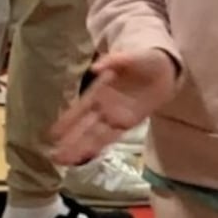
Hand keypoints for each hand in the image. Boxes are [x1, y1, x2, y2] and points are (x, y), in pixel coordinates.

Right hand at [53, 49, 179, 164]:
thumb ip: (114, 61)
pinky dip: (99, 145)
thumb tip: (96, 67)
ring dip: (80, 147)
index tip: (52, 133)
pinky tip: (86, 155)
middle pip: (84, 126)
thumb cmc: (144, 59)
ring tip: (63, 160)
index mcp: (100, 89)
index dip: (67, 120)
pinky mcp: (129, 123)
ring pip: (94, 135)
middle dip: (70, 140)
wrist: (166, 69)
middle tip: (53, 155)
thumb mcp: (130, 57)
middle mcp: (104, 106)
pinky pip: (112, 136)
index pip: (80, 108)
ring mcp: (115, 116)